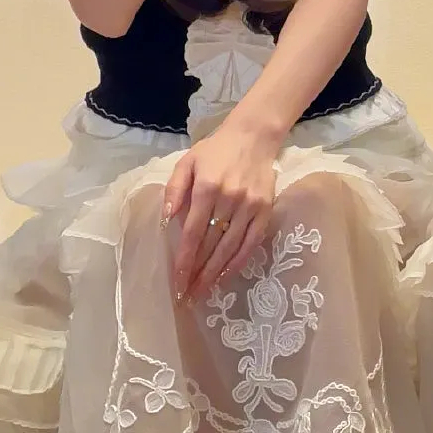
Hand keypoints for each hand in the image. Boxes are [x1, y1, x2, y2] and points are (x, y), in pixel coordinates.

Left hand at [162, 121, 277, 301]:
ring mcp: (250, 205)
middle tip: (187, 296)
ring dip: (216, 273)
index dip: (185, 260)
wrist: (253, 136)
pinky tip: (226, 276)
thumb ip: (175, 190)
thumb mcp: (187, 162)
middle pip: (211, 244)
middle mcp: (229, 198)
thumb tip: (167, 221)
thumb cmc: (215, 151)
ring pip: (231, 247)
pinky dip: (238, 262)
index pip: (194, 232)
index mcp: (207, 187)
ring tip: (203, 292)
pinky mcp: (265, 209)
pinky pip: (251, 242)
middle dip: (198, 273)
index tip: (177, 281)